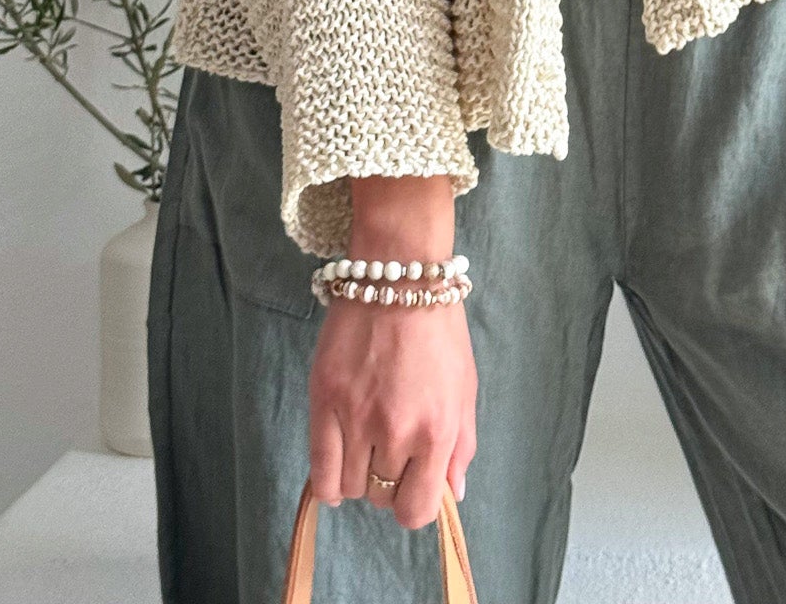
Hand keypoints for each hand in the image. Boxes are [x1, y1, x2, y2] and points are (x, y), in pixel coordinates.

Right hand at [307, 296, 477, 530]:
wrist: (399, 275)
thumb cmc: (438, 330)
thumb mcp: (465, 387)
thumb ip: (461, 446)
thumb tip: (454, 494)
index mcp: (437, 429)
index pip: (417, 509)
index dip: (414, 504)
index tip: (412, 485)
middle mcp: (396, 430)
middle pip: (382, 497)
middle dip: (388, 482)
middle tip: (390, 450)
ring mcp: (356, 417)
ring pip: (351, 487)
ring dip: (359, 475)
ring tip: (366, 444)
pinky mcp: (323, 401)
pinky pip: (320, 472)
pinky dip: (329, 483)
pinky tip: (339, 469)